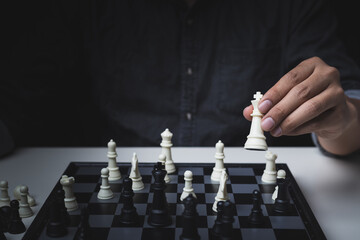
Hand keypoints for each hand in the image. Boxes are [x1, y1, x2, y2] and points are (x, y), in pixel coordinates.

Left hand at [243, 57, 359, 153]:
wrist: (335, 112)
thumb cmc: (308, 99)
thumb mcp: (287, 96)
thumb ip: (268, 103)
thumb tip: (248, 112)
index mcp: (311, 66)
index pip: (290, 78)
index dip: (274, 93)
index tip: (261, 107)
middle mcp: (327, 75)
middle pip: (300, 93)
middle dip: (279, 110)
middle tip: (265, 123)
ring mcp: (337, 93)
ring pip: (310, 108)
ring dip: (289, 121)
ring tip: (275, 130)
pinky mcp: (341, 112)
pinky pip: (317, 122)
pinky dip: (299, 129)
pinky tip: (287, 132)